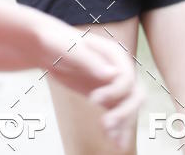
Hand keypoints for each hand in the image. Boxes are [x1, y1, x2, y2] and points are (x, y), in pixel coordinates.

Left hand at [46, 27, 142, 150]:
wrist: (49, 48)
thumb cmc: (60, 42)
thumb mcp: (72, 49)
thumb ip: (91, 62)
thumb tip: (112, 74)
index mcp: (114, 54)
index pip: (127, 77)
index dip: (114, 92)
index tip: (93, 100)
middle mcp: (119, 68)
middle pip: (135, 94)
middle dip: (124, 112)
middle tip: (105, 125)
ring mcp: (115, 83)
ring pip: (130, 107)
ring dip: (124, 124)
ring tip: (112, 141)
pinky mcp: (108, 97)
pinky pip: (119, 113)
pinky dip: (120, 129)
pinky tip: (115, 143)